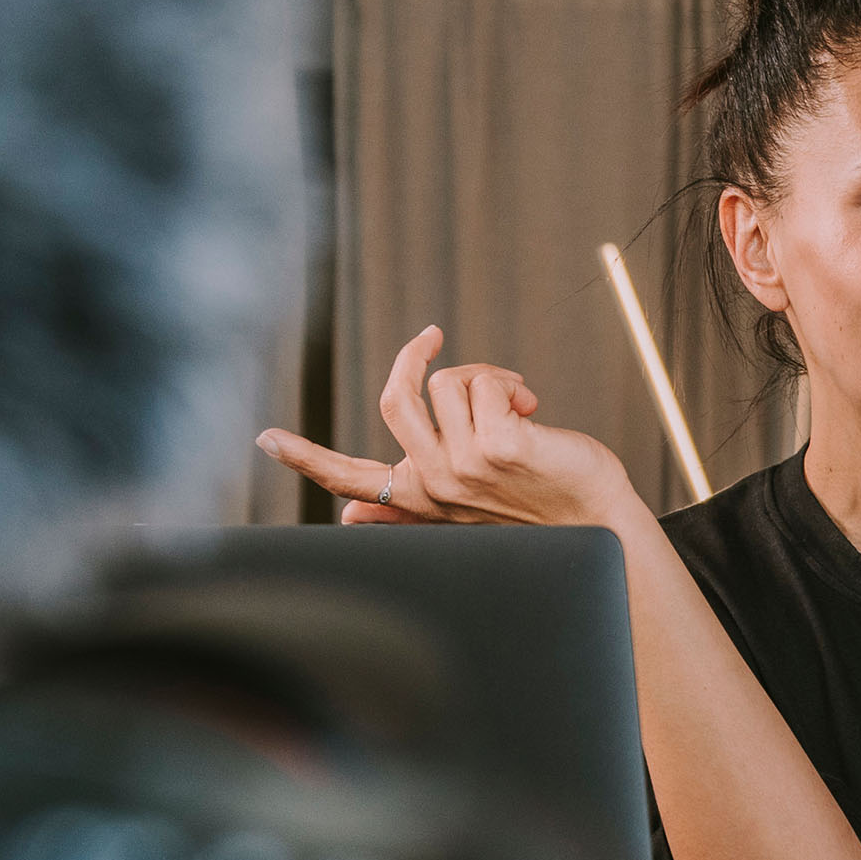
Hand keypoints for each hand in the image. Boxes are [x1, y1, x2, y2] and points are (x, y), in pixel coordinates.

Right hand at [254, 325, 644, 527]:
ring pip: (448, 382)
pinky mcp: (498, 447)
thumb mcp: (463, 508)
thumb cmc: (537, 507)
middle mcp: (433, 486)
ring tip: (518, 405)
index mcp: (418, 497)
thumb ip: (402, 506)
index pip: (348, 477)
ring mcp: (464, 468)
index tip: (264, 439)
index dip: (303, 456)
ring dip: (487, 377)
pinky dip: (510, 382)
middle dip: (415, 356)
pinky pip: (483, 381)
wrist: (596, 522)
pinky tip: (533, 410)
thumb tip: (349, 516)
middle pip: (396, 398)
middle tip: (432, 337)